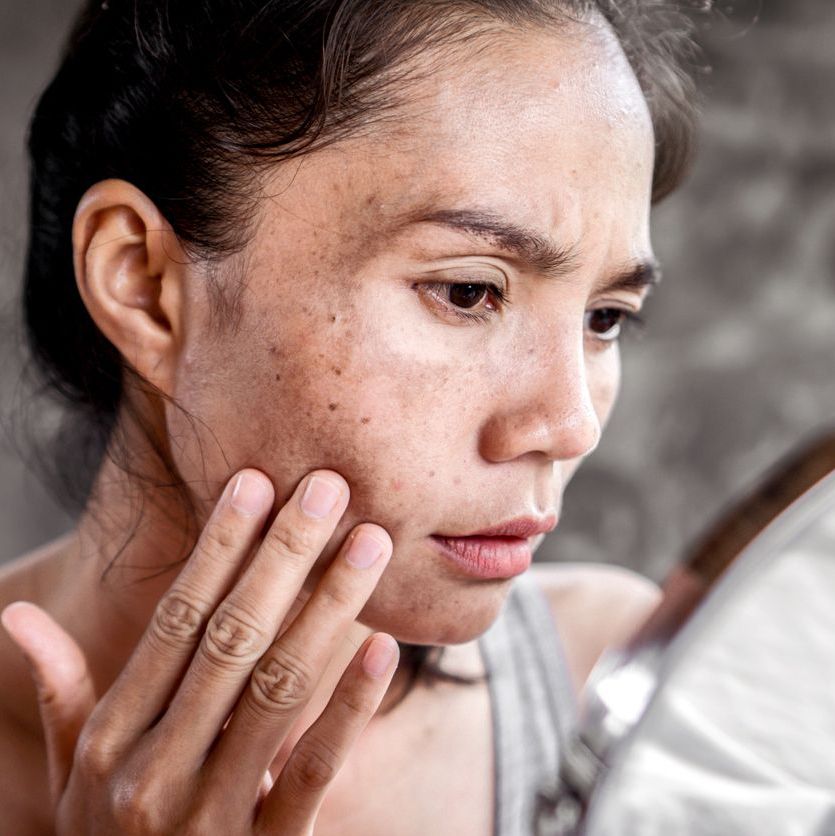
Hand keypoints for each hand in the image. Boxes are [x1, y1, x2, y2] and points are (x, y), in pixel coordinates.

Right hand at [1, 468, 397, 834]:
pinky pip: (315, 769)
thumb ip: (60, 692)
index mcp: (113, 739)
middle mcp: (155, 771)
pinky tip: (384, 647)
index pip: (177, 621)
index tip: (256, 484)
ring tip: (369, 543)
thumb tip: (19, 614)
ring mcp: (211, 815)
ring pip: (279, 688)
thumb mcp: (73, 775)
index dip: (218, 549)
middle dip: (283, 556)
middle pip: (233, 638)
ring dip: (329, 608)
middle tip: (328, 487)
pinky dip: (351, 706)